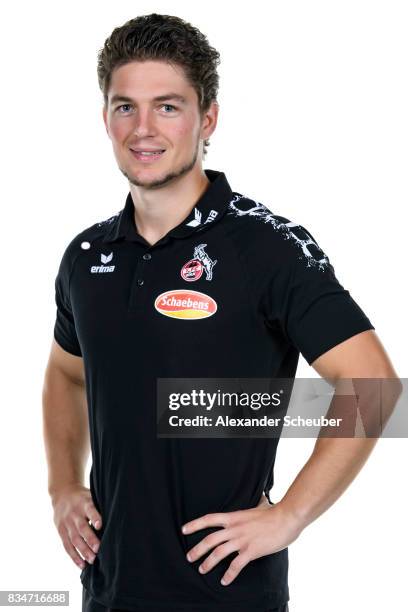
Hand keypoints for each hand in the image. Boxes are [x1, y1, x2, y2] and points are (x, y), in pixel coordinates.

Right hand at [51, 484, 102, 569]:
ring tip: (92, 560)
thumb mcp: (91, 496)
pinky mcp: (61, 532)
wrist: (62, 494)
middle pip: (82, 527)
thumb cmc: (83, 498)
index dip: (94, 517)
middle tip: (98, 549)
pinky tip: (82, 565)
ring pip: (74, 539)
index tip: (100, 525)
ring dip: (83, 551)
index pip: (90, 509)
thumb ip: (99, 506)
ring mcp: (66, 523)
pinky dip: (74, 556)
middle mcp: (74, 514)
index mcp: (84, 503)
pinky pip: (67, 546)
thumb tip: (117, 517)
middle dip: (90, 539)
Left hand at [181, 495, 302, 585]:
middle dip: (197, 549)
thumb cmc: (274, 512)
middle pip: (210, 539)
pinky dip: (229, 575)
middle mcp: (234, 528)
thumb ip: (255, 503)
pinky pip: (236, 565)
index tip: (184, 529)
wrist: (286, 518)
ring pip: (219, 553)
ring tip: (202, 570)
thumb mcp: (260, 505)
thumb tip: (260, 497)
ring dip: (208, 563)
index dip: (195, 524)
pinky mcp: (251, 551)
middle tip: (189, 557)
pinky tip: (225, 581)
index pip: (209, 519)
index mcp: (234, 517)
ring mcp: (242, 540)